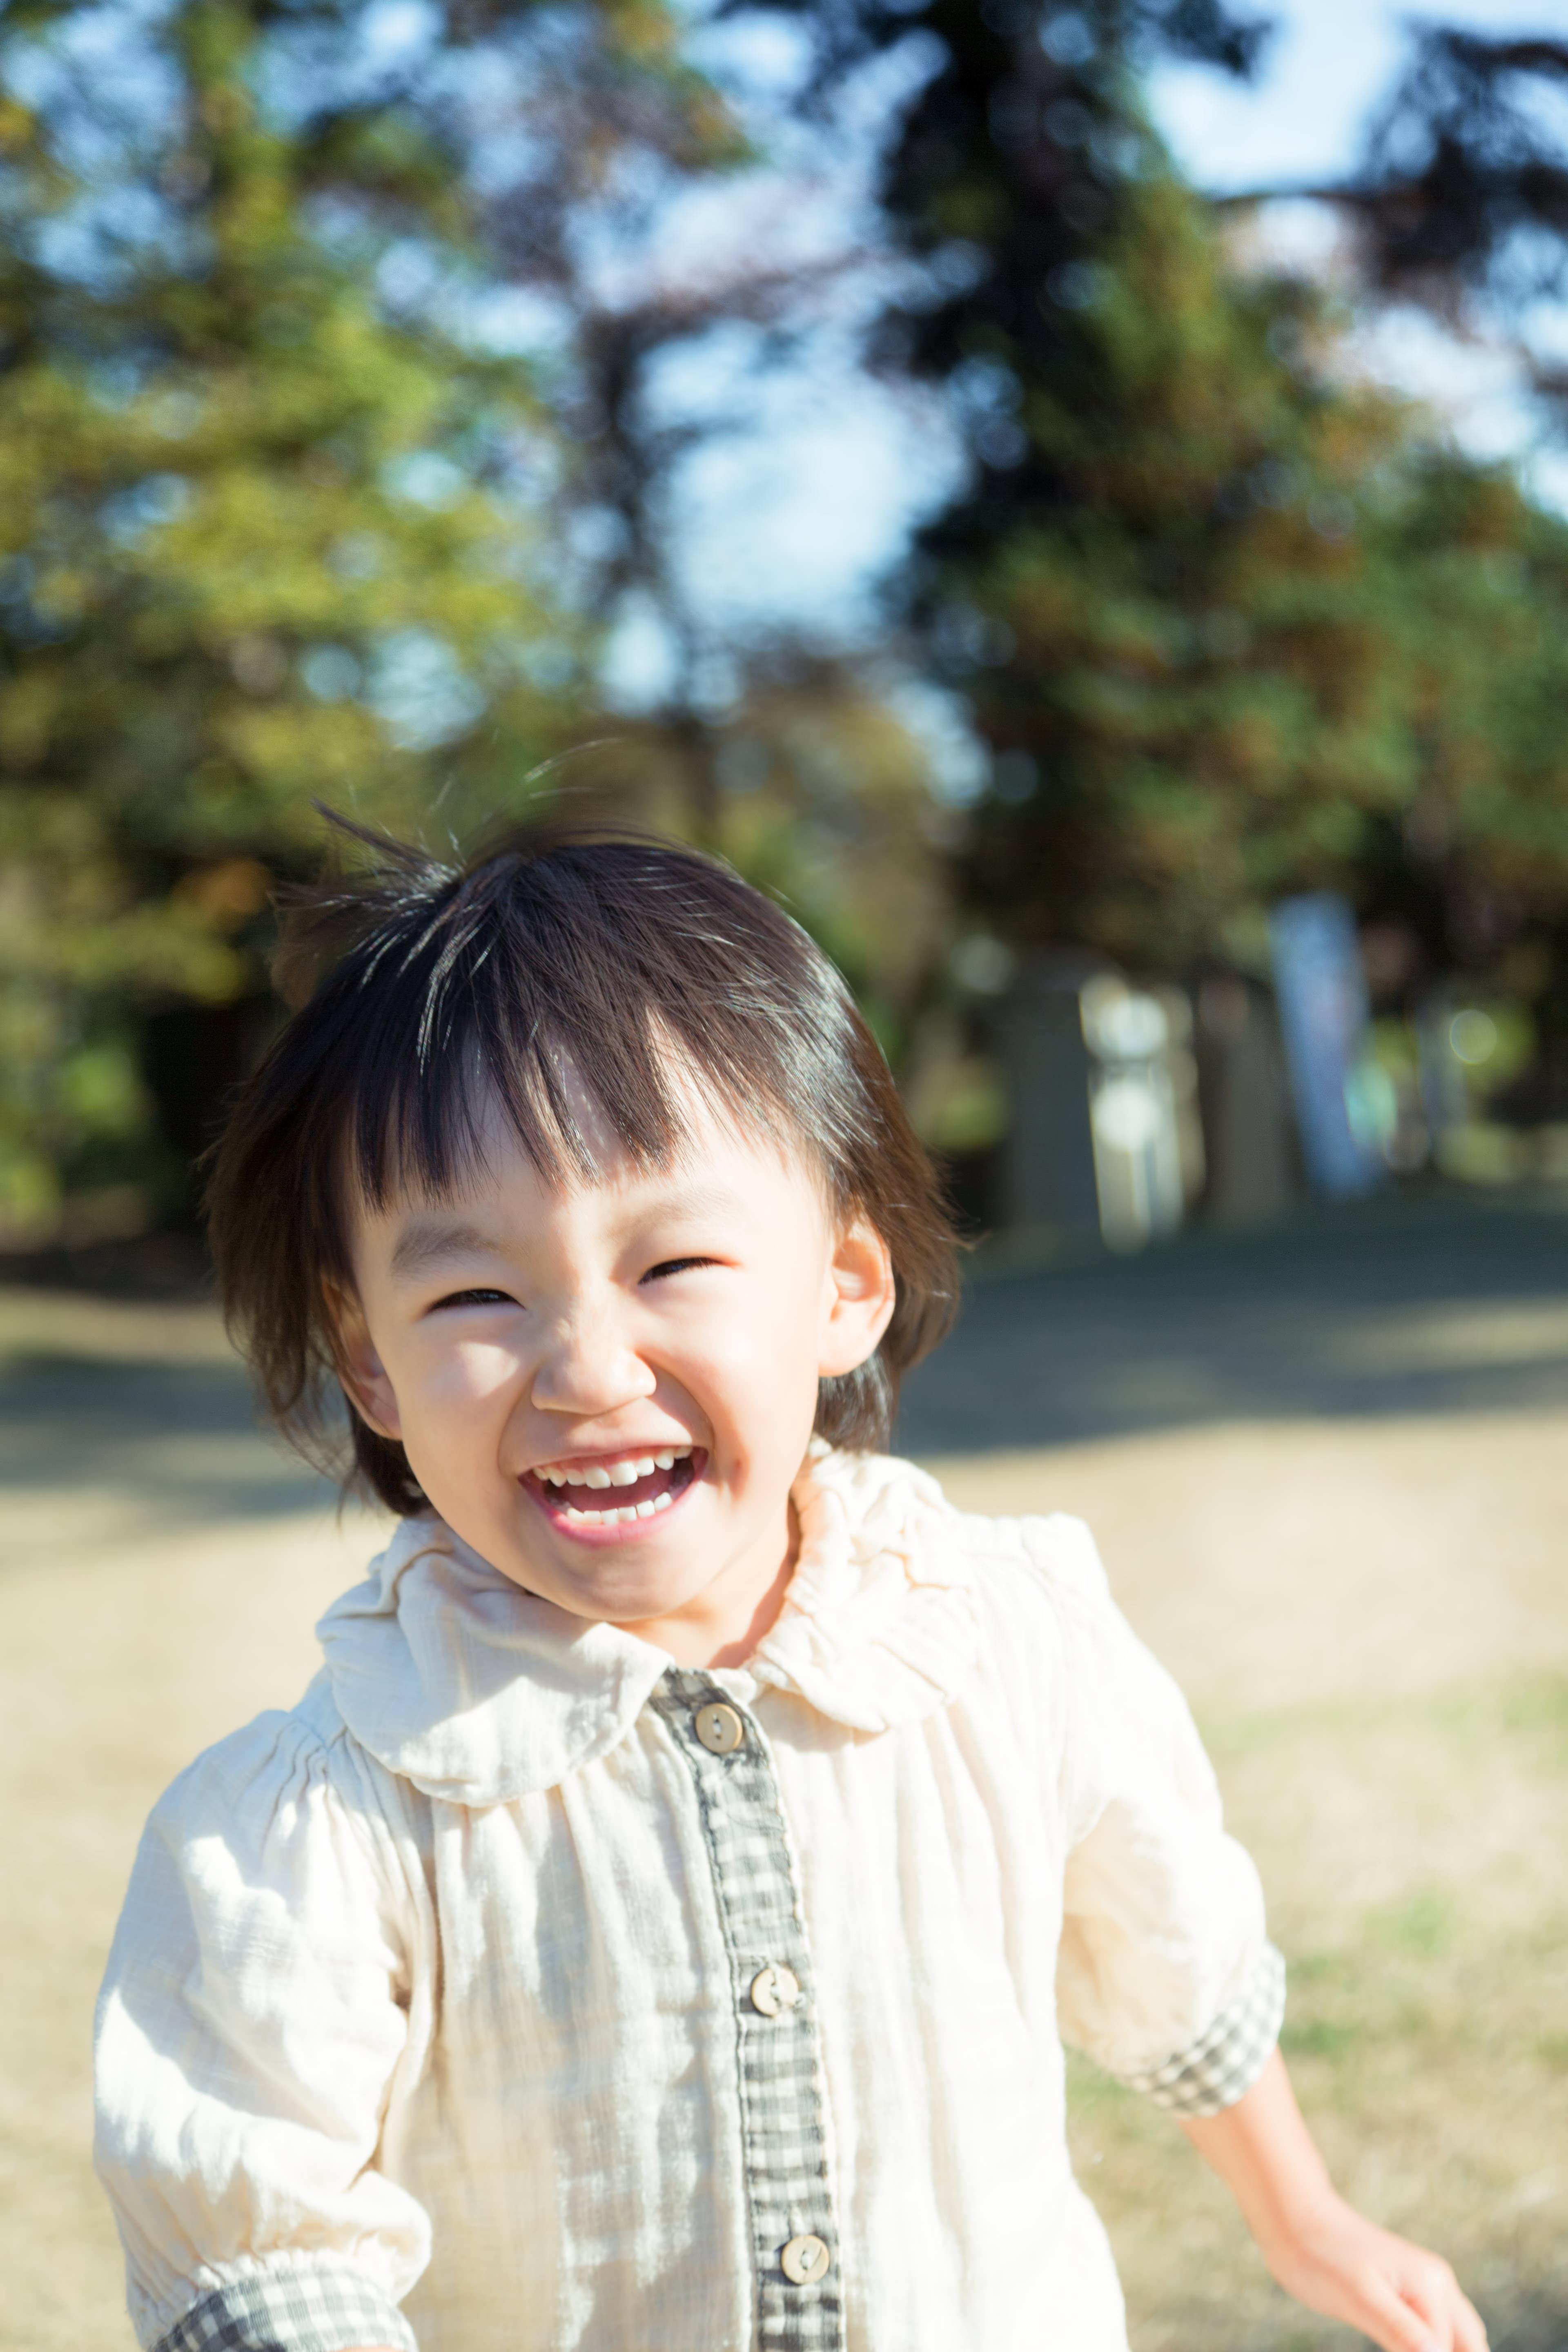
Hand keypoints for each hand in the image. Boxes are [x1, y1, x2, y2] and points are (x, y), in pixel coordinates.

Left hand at [1263, 2192, 1486, 2351]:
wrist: (1293, 2217)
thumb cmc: (1320, 2257)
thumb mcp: (1359, 2299)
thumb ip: (1401, 2331)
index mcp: (1432, 2285)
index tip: (1396, 2350)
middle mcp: (1438, 2281)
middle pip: (1470, 2344)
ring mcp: (1424, 2282)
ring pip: (1457, 2335)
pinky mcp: (1405, 2286)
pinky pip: (1434, 2325)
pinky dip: (1436, 2347)